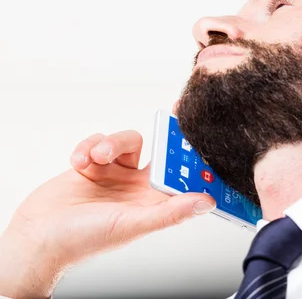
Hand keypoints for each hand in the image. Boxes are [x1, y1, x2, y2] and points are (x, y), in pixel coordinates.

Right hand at [0, 130, 214, 298]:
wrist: (38, 236)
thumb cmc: (84, 240)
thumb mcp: (132, 224)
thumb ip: (170, 212)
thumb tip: (205, 202)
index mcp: (153, 200)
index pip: (181, 173)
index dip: (192, 155)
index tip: (198, 132)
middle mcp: (137, 185)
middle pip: (158, 149)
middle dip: (158, 136)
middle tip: (166, 120)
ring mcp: (114, 173)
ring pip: (126, 141)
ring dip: (112, 143)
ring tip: (96, 157)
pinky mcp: (92, 164)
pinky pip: (98, 141)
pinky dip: (88, 147)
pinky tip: (79, 163)